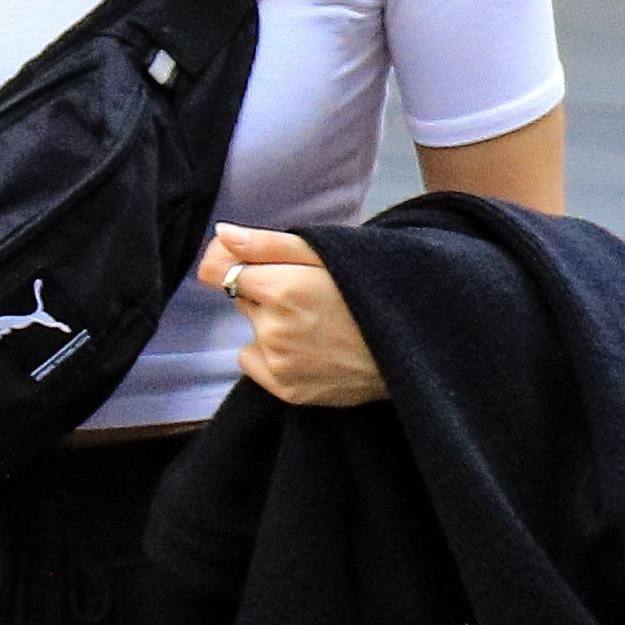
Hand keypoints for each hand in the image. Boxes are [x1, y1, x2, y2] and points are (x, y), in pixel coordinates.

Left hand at [199, 225, 381, 405]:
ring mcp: (278, 363)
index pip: (217, 271)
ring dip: (272, 324)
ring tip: (316, 325)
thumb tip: (220, 234)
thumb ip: (267, 244)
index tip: (252, 267)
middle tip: (308, 297)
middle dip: (265, 293)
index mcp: (283, 289)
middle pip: (242, 299)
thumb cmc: (370, 290)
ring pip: (252, 330)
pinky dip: (272, 355)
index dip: (231, 264)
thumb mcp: (325, 253)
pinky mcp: (286, 389)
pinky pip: (254, 362)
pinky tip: (309, 349)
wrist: (406, 346)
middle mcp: (273, 329)